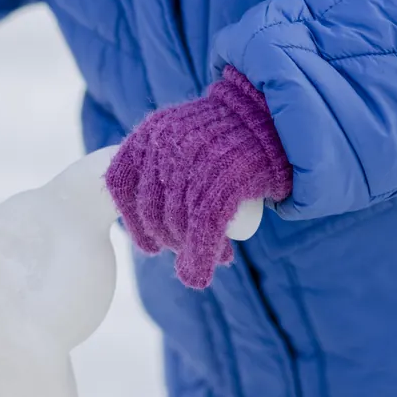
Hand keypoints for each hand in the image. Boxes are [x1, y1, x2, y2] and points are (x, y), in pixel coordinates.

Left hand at [105, 68, 291, 288]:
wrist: (275, 121)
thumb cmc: (230, 136)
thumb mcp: (184, 135)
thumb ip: (160, 156)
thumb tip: (138, 208)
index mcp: (149, 133)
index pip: (121, 185)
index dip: (133, 224)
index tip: (150, 246)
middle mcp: (165, 142)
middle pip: (152, 210)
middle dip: (170, 241)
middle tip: (191, 252)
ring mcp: (195, 159)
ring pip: (178, 222)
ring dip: (190, 252)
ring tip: (216, 256)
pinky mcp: (225, 176)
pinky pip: (203, 227)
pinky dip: (200, 257)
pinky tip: (199, 276)